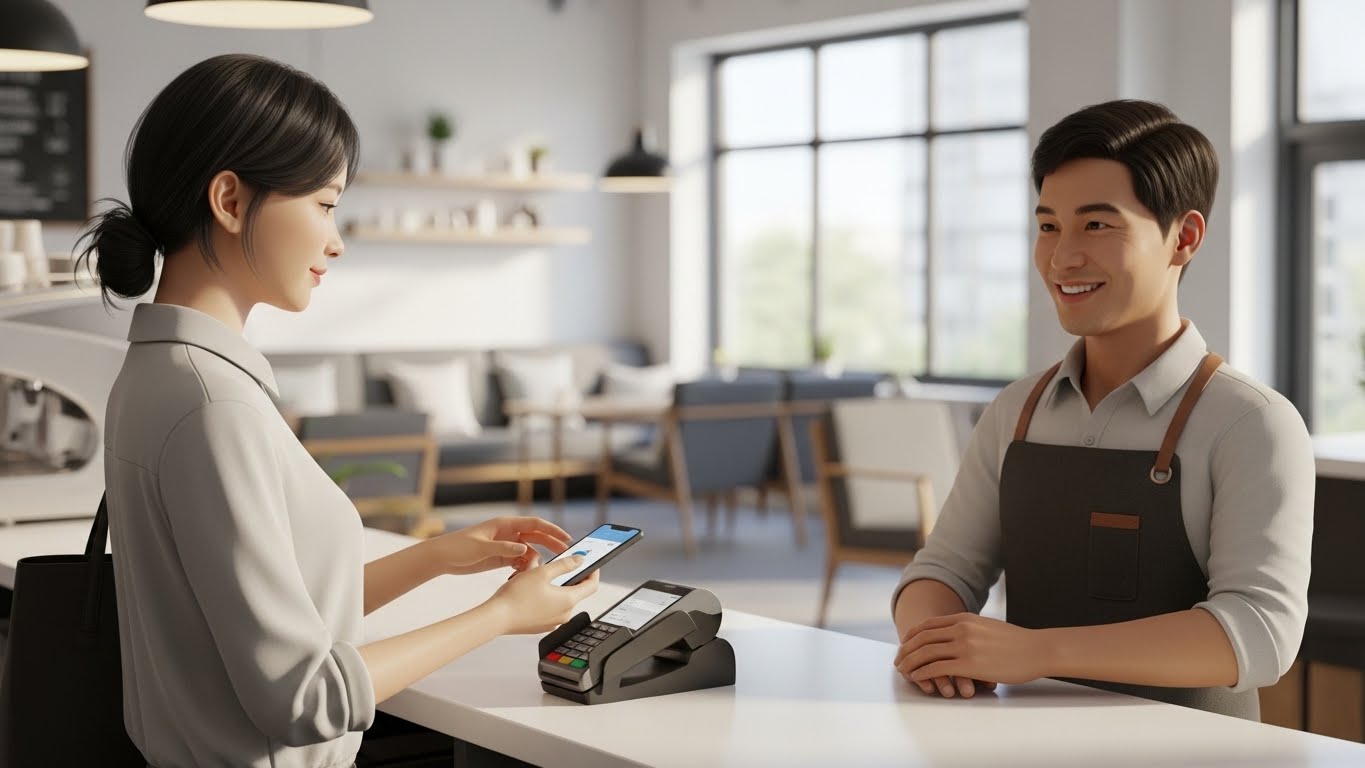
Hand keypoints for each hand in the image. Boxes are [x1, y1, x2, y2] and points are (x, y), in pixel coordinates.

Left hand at [425, 516, 571, 575]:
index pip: (535, 524)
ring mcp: (505, 546)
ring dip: (534, 561)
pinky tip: (521, 576)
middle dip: (551, 545)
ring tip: (533, 572)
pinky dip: (523, 568)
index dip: (552, 530)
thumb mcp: (481, 547)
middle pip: (536, 537)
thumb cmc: (458, 547)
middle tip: (566, 555)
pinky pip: (519, 562)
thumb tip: (525, 550)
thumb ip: (504, 548)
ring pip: (528, 552)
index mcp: (505, 525)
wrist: (442, 557)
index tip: (566, 538)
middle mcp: (508, 534)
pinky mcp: (501, 558)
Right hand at [484, 556, 599, 634]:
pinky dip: (546, 597)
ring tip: (538, 576)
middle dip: (568, 576)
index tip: (591, 563)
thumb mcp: (542, 572)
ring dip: (554, 586)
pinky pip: (550, 608)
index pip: (592, 585)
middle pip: (575, 591)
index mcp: (569, 600)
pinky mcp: (542, 625)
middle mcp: (564, 614)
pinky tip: (531, 590)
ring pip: (560, 599)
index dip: (594, 572)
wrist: (496, 618)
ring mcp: (553, 622)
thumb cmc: (517, 596)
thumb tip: (580, 560)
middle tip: (557, 565)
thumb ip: (564, 564)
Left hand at [895, 613, 1046, 697]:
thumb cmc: (1017, 643)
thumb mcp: (989, 627)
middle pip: (922, 638)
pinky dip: (922, 673)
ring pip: (925, 653)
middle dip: (906, 650)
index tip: (904, 644)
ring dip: (910, 662)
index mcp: (965, 619)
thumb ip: (971, 629)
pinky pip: (936, 668)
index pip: (929, 625)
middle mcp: (961, 629)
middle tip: (898, 660)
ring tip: (902, 671)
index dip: (913, 635)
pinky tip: (916, 678)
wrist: (1037, 650)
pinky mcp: (968, 664)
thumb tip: (960, 634)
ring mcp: (964, 646)